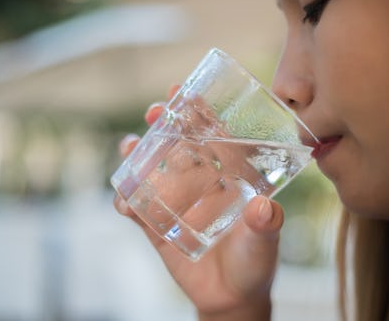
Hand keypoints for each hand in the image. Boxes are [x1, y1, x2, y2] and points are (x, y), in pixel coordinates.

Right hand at [113, 85, 283, 320]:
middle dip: (163, 124)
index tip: (185, 91)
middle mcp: (200, 183)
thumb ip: (265, 226)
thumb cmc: (255, 262)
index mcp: (228, 177)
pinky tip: (123, 200)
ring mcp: (176, 202)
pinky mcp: (157, 225)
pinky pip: (137, 209)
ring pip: (152, 169)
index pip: (213, 136)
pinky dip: (126, 201)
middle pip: (176, 145)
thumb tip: (264, 208)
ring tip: (130, 146)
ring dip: (137, 154)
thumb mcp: (265, 242)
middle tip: (154, 113)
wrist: (231, 297)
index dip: (199, 112)